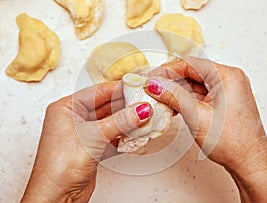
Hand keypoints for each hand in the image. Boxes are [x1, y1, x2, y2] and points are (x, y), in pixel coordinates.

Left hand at [21, 81, 151, 201]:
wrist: (56, 198)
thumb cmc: (59, 166)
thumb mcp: (94, 136)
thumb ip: (121, 121)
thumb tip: (140, 110)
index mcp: (66, 108)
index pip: (97, 92)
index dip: (119, 88)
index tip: (137, 86)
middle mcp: (74, 119)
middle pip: (106, 106)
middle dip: (126, 106)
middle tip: (145, 102)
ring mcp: (84, 134)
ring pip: (111, 122)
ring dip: (127, 122)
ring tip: (145, 117)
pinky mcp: (92, 148)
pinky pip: (112, 137)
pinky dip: (124, 136)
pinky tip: (137, 134)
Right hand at [145, 57, 266, 201]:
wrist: (249, 163)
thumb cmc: (233, 143)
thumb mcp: (197, 116)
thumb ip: (174, 96)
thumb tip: (155, 84)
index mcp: (227, 76)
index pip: (191, 64)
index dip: (167, 69)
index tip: (152, 78)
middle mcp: (230, 79)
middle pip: (193, 72)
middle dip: (171, 81)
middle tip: (153, 89)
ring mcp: (228, 90)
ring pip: (195, 84)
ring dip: (177, 91)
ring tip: (160, 100)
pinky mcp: (224, 101)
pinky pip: (201, 94)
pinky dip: (186, 99)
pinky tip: (174, 106)